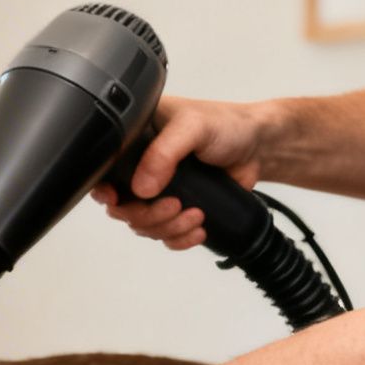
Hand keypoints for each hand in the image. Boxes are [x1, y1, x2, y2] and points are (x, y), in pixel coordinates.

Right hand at [89, 95, 272, 250]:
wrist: (259, 146)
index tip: (118, 200)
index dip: (106, 191)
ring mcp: (159, 190)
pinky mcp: (177, 209)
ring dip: (167, 228)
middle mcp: (141, 166)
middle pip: (123, 207)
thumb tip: (141, 188)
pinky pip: (164, 235)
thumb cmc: (227, 125)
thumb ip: (164, 152)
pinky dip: (178, 238)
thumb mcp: (192, 127)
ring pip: (143, 225)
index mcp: (135, 139)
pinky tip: (196, 229)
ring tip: (195, 215)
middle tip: (174, 205)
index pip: (105, 172)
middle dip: (147, 215)